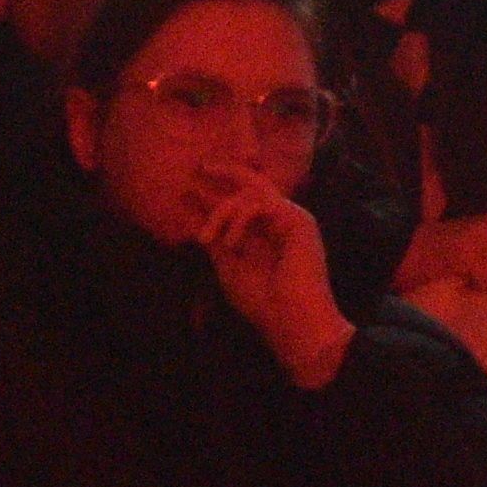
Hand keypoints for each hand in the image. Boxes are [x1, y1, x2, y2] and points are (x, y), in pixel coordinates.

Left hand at [195, 170, 355, 388]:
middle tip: (201, 166)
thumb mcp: (228, 267)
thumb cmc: (262, 302)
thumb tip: (195, 220)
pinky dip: (239, 219)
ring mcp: (292, 219)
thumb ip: (217, 242)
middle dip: (227, 172)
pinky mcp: (298, 220)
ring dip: (221, 212)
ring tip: (204, 238)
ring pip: (251, 194)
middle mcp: (280, 222)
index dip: (214, 197)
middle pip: (254, 185)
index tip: (188, 192)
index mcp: (265, 235)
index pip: (239, 206)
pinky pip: (261, 204)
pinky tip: (230, 242)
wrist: (291, 321)